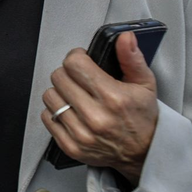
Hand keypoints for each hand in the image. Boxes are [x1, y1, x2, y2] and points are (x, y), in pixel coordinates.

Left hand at [41, 31, 158, 185]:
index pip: (74, 65)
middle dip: (68, 74)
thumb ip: (132, 58)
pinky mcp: (70, 146)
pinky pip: (46, 118)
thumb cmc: (143, 117)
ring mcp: (81, 133)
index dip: (76, 57)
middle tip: (80, 79)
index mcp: (113, 98)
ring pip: (50, 96)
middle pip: (58, 78)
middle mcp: (95, 117)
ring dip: (60, 92)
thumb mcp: (145, 84)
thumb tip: (125, 37)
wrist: (144, 154)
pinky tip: (71, 111)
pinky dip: (54, 111)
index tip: (82, 60)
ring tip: (76, 95)